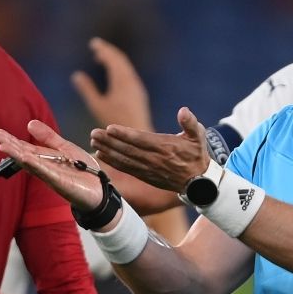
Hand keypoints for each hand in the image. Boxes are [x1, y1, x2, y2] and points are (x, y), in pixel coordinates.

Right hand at [0, 120, 107, 212]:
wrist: (100, 190)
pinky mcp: (61, 183)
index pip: (25, 148)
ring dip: (17, 155)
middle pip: (24, 155)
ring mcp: (51, 176)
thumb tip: (29, 124)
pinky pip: (46, 173)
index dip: (11, 140)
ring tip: (4, 146)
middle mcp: (45, 168)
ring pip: (32, 164)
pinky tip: (25, 158)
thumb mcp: (66, 148)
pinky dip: (36, 165)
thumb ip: (49, 137)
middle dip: (10, 146)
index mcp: (45, 158)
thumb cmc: (82, 170)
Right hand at [70, 38, 152, 130]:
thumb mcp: (97, 106)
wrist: (138, 135)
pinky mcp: (138, 93)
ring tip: (101, 58)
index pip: (113, 58)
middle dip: (108, 51)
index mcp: (121, 80)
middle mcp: (131, 80)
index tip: (93, 43)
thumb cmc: (115, 123)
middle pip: (120, 59)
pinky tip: (111, 74)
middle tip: (96, 46)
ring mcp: (136, 86)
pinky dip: (118, 69)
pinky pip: (128, 74)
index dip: (103, 49)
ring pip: (125, 67)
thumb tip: (76, 75)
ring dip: (113, 60)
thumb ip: (87, 90)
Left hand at [89, 107, 212, 192]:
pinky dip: (112, 162)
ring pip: (124, 159)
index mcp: (165, 147)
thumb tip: (183, 110)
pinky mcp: (145, 176)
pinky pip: (126, 168)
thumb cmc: (197, 155)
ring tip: (93, 141)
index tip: (110, 128)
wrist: (199, 183)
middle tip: (94, 133)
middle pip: (128, 149)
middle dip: (109, 141)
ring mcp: (148, 169)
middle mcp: (154, 159)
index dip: (125, 135)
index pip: (141, 140)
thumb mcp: (198, 137)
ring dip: (107, 150)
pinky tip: (101, 155)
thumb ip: (190, 122)